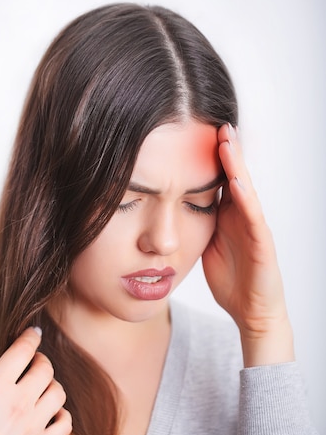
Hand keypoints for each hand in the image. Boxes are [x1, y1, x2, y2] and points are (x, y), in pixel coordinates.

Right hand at [0, 328, 71, 434]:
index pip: (24, 350)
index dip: (31, 337)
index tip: (34, 334)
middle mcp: (18, 402)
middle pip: (45, 368)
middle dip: (41, 360)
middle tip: (35, 363)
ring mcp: (33, 425)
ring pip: (59, 392)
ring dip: (52, 385)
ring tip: (42, 388)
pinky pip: (65, 422)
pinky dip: (62, 414)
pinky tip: (50, 414)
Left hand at [202, 124, 293, 366]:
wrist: (251, 311)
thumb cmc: (230, 278)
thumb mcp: (205, 243)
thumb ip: (196, 222)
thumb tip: (172, 204)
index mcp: (226, 215)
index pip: (217, 179)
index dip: (207, 157)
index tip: (193, 132)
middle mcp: (242, 216)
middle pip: (232, 176)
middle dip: (224, 150)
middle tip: (215, 122)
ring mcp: (254, 228)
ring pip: (245, 189)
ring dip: (236, 165)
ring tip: (227, 141)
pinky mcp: (262, 244)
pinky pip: (254, 218)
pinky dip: (247, 199)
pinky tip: (238, 182)